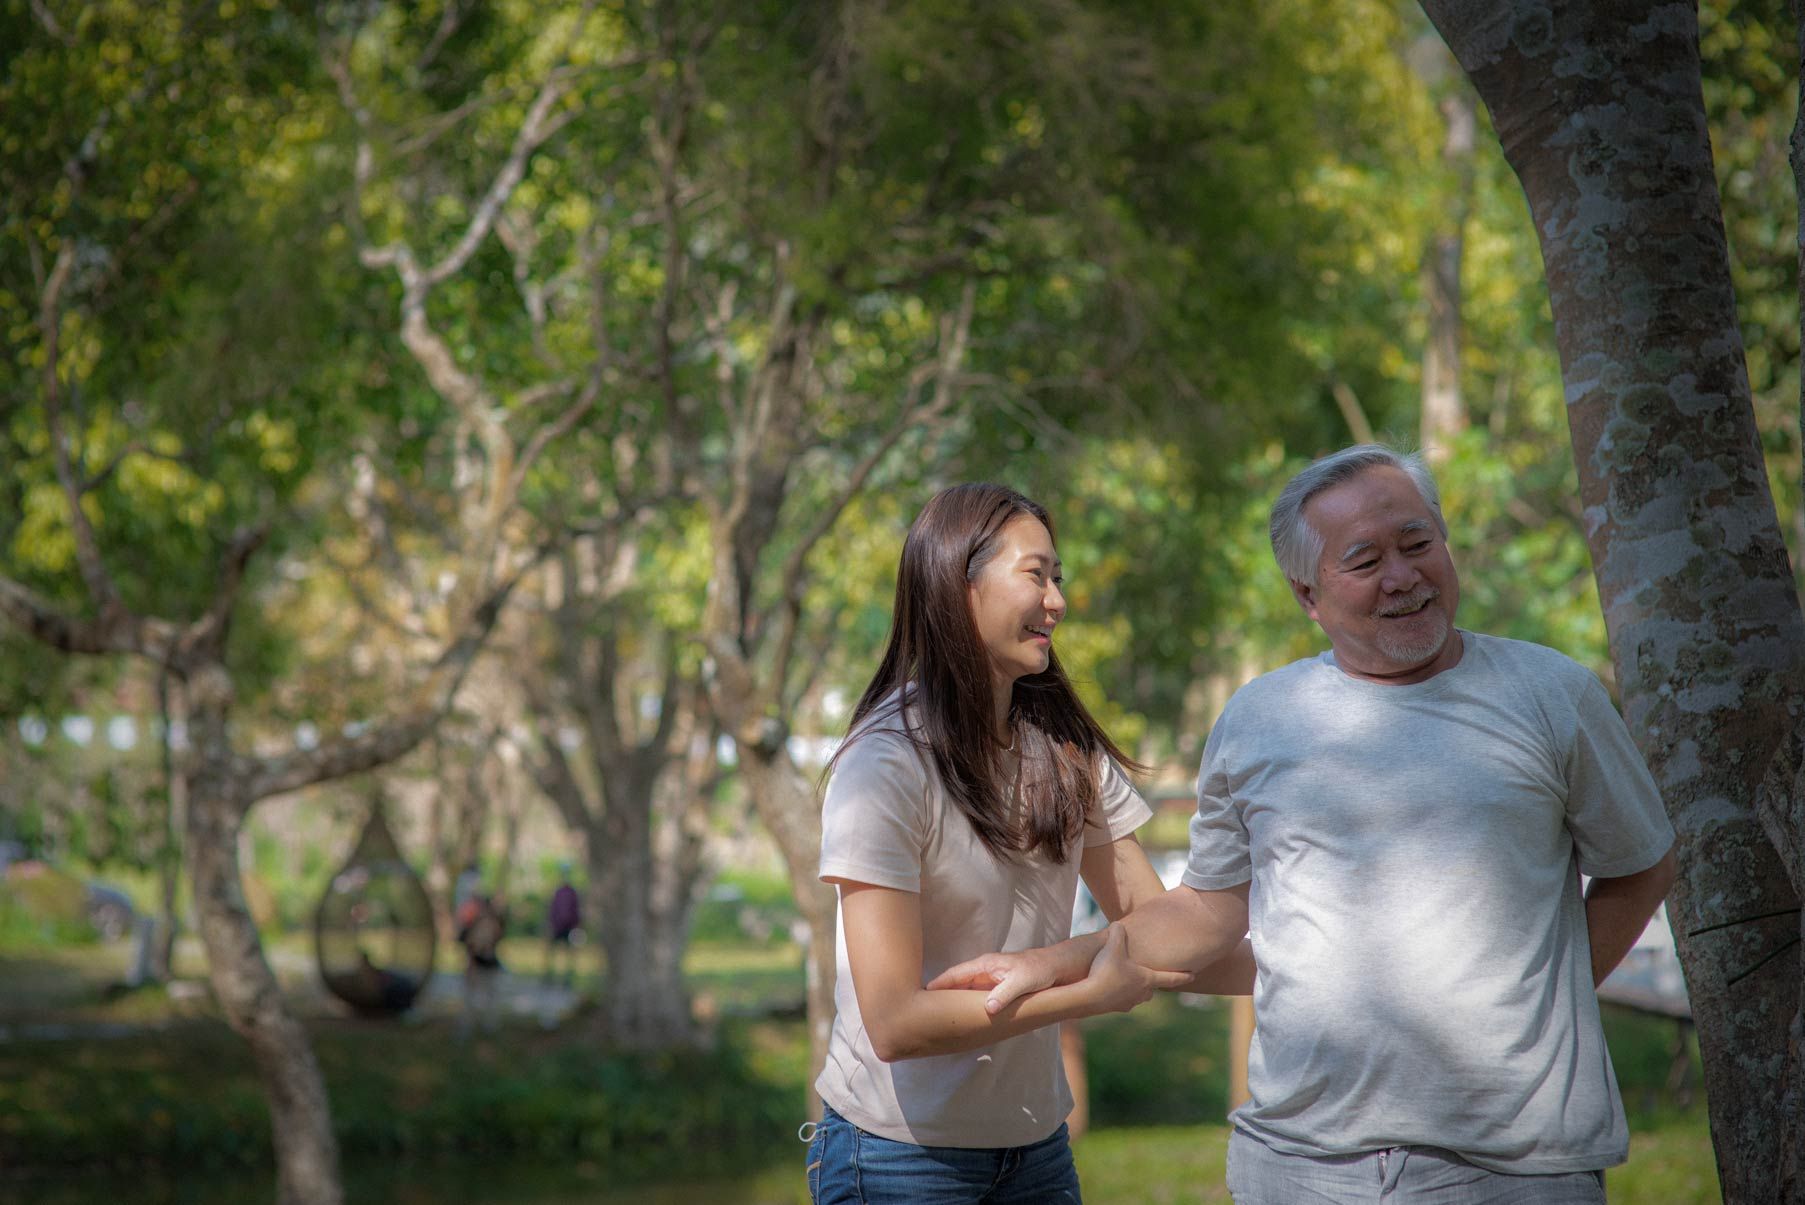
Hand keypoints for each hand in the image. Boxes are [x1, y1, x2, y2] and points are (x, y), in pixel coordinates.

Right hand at [927, 946, 1066, 1015]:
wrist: (1057, 967)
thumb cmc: (1040, 970)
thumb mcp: (1023, 982)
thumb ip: (1005, 994)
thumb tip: (987, 1009)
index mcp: (985, 965)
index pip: (954, 975)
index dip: (938, 984)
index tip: (920, 994)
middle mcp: (983, 971)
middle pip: (955, 983)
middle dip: (938, 994)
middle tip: (919, 1009)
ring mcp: (989, 980)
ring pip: (964, 991)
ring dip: (951, 1001)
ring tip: (935, 1015)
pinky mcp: (996, 988)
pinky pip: (974, 997)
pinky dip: (965, 1005)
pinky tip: (960, 1017)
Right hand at [1083, 924, 1192, 1014]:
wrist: (1087, 997)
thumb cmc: (1105, 971)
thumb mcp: (1113, 945)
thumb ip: (1118, 932)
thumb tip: (1118, 925)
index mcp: (1147, 979)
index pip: (1170, 978)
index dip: (1183, 975)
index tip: (1194, 975)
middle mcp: (1140, 993)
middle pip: (1151, 988)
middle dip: (1152, 982)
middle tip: (1150, 974)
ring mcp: (1127, 1003)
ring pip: (1136, 995)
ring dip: (1134, 988)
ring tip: (1124, 978)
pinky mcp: (1113, 1008)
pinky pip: (1120, 1000)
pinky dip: (1118, 993)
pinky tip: (1107, 985)